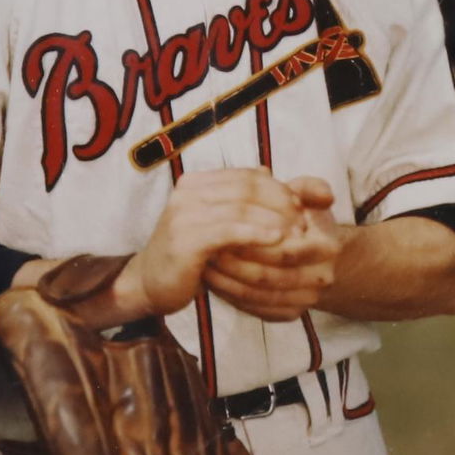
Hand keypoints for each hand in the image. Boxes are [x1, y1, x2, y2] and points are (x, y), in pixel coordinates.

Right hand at [118, 168, 304, 318]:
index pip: (247, 175)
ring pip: (241, 208)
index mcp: (196, 182)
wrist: (151, 283)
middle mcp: (187, 191)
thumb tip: (268, 170)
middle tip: (304, 221)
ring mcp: (183, 214)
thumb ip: (243, 198)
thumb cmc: (191, 254)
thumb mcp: (218, 222)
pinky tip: (277, 240)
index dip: (278, 188)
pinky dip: (258, 232)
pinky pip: (229, 231)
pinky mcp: (185, 239)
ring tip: (297, 234)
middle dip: (281, 202)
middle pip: (247, 187)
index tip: (301, 204)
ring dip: (275, 219)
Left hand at [203, 176, 343, 321]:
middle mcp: (321, 278)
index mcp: (327, 248)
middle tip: (205, 250)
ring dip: (227, 281)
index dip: (252, 241)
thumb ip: (309, 189)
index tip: (223, 229)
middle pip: (268, 276)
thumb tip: (324, 195)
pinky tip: (213, 280)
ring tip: (204, 263)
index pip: (284, 249)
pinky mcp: (290, 314)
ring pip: (258, 295)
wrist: (317, 256)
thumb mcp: (308, 199)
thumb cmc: (305, 221)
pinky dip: (231, 296)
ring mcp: (305, 300)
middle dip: (233, 264)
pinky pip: (255, 309)